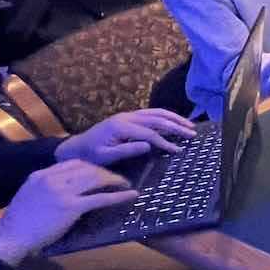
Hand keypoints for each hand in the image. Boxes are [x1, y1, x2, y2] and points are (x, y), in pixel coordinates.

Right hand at [0, 161, 138, 265]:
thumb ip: (45, 189)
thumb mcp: (28, 196)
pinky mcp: (71, 207)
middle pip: (87, 168)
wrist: (11, 237)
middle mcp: (52, 179)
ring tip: (126, 185)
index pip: (72, 163)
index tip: (101, 171)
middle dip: (105, 172)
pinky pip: (100, 198)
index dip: (91, 166)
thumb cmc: (18, 223)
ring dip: (114, 180)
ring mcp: (62, 192)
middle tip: (118, 179)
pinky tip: (130, 196)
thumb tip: (65, 189)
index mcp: (41, 175)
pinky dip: (118, 196)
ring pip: (95, 178)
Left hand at [56, 109, 196, 165]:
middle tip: (192, 134)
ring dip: (174, 118)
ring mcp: (128, 115)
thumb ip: (127, 150)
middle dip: (176, 126)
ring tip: (190, 125)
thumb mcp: (105, 157)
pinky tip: (175, 121)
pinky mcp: (129, 117)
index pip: (149, 133)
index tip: (178, 150)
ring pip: (156, 113)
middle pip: (156, 118)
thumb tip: (149, 145)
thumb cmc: (90, 155)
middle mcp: (126, 117)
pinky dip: (165, 116)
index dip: (165, 142)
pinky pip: (151, 113)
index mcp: (120, 127)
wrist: (77, 147)